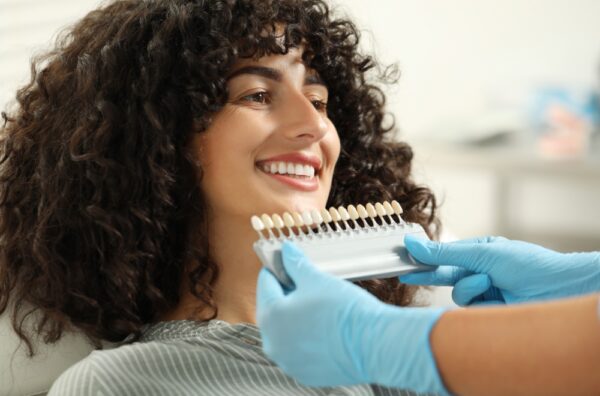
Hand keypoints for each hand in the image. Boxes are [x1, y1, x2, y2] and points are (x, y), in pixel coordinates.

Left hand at [256, 241, 448, 393]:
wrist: (376, 345)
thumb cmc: (346, 311)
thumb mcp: (317, 279)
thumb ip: (296, 264)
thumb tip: (286, 251)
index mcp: (271, 316)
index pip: (266, 283)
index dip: (277, 269)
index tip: (286, 263)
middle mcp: (273, 343)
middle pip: (272, 309)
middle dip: (286, 294)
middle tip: (306, 283)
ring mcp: (287, 361)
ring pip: (284, 331)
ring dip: (294, 317)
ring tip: (317, 306)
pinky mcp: (304, 374)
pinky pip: (298, 350)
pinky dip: (306, 338)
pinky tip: (323, 328)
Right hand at [401, 236, 599, 305]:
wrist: (558, 288)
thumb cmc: (527, 264)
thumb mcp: (481, 254)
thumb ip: (444, 253)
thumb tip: (414, 243)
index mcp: (479, 252)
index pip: (444, 255)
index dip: (423, 257)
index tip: (402, 257)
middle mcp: (480, 272)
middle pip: (445, 275)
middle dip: (428, 275)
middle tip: (405, 274)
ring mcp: (485, 292)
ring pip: (457, 294)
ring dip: (468, 287)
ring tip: (488, 282)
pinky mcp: (489, 312)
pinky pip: (469, 307)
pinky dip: (477, 298)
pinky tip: (493, 294)